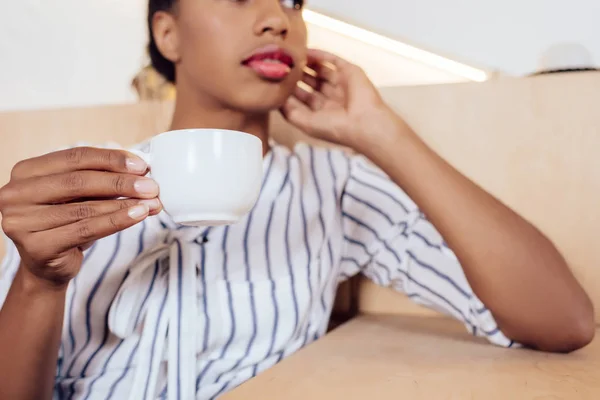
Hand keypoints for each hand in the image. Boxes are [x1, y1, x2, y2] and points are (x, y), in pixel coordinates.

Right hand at [0, 147, 161, 287]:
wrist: (49, 266)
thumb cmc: (68, 223)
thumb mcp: (83, 196)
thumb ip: (106, 180)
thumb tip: (145, 171)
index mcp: (26, 171)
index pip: (75, 157)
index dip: (111, 159)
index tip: (142, 165)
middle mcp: (15, 193)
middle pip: (78, 181)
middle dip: (121, 182)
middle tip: (151, 186)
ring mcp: (21, 221)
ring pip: (85, 208)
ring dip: (124, 203)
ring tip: (152, 202)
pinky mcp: (36, 246)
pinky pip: (85, 230)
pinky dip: (116, 221)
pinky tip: (138, 215)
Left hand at [280, 49, 402, 150]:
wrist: (364, 123)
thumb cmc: (336, 128)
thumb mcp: (306, 123)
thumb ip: (289, 112)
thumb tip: (275, 99)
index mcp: (322, 111)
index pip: (301, 97)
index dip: (288, 89)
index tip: (273, 80)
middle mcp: (331, 97)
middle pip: (309, 81)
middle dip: (295, 74)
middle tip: (280, 65)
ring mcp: (340, 83)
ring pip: (320, 69)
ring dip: (305, 63)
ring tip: (290, 56)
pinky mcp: (349, 72)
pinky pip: (332, 60)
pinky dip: (319, 55)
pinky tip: (305, 51)